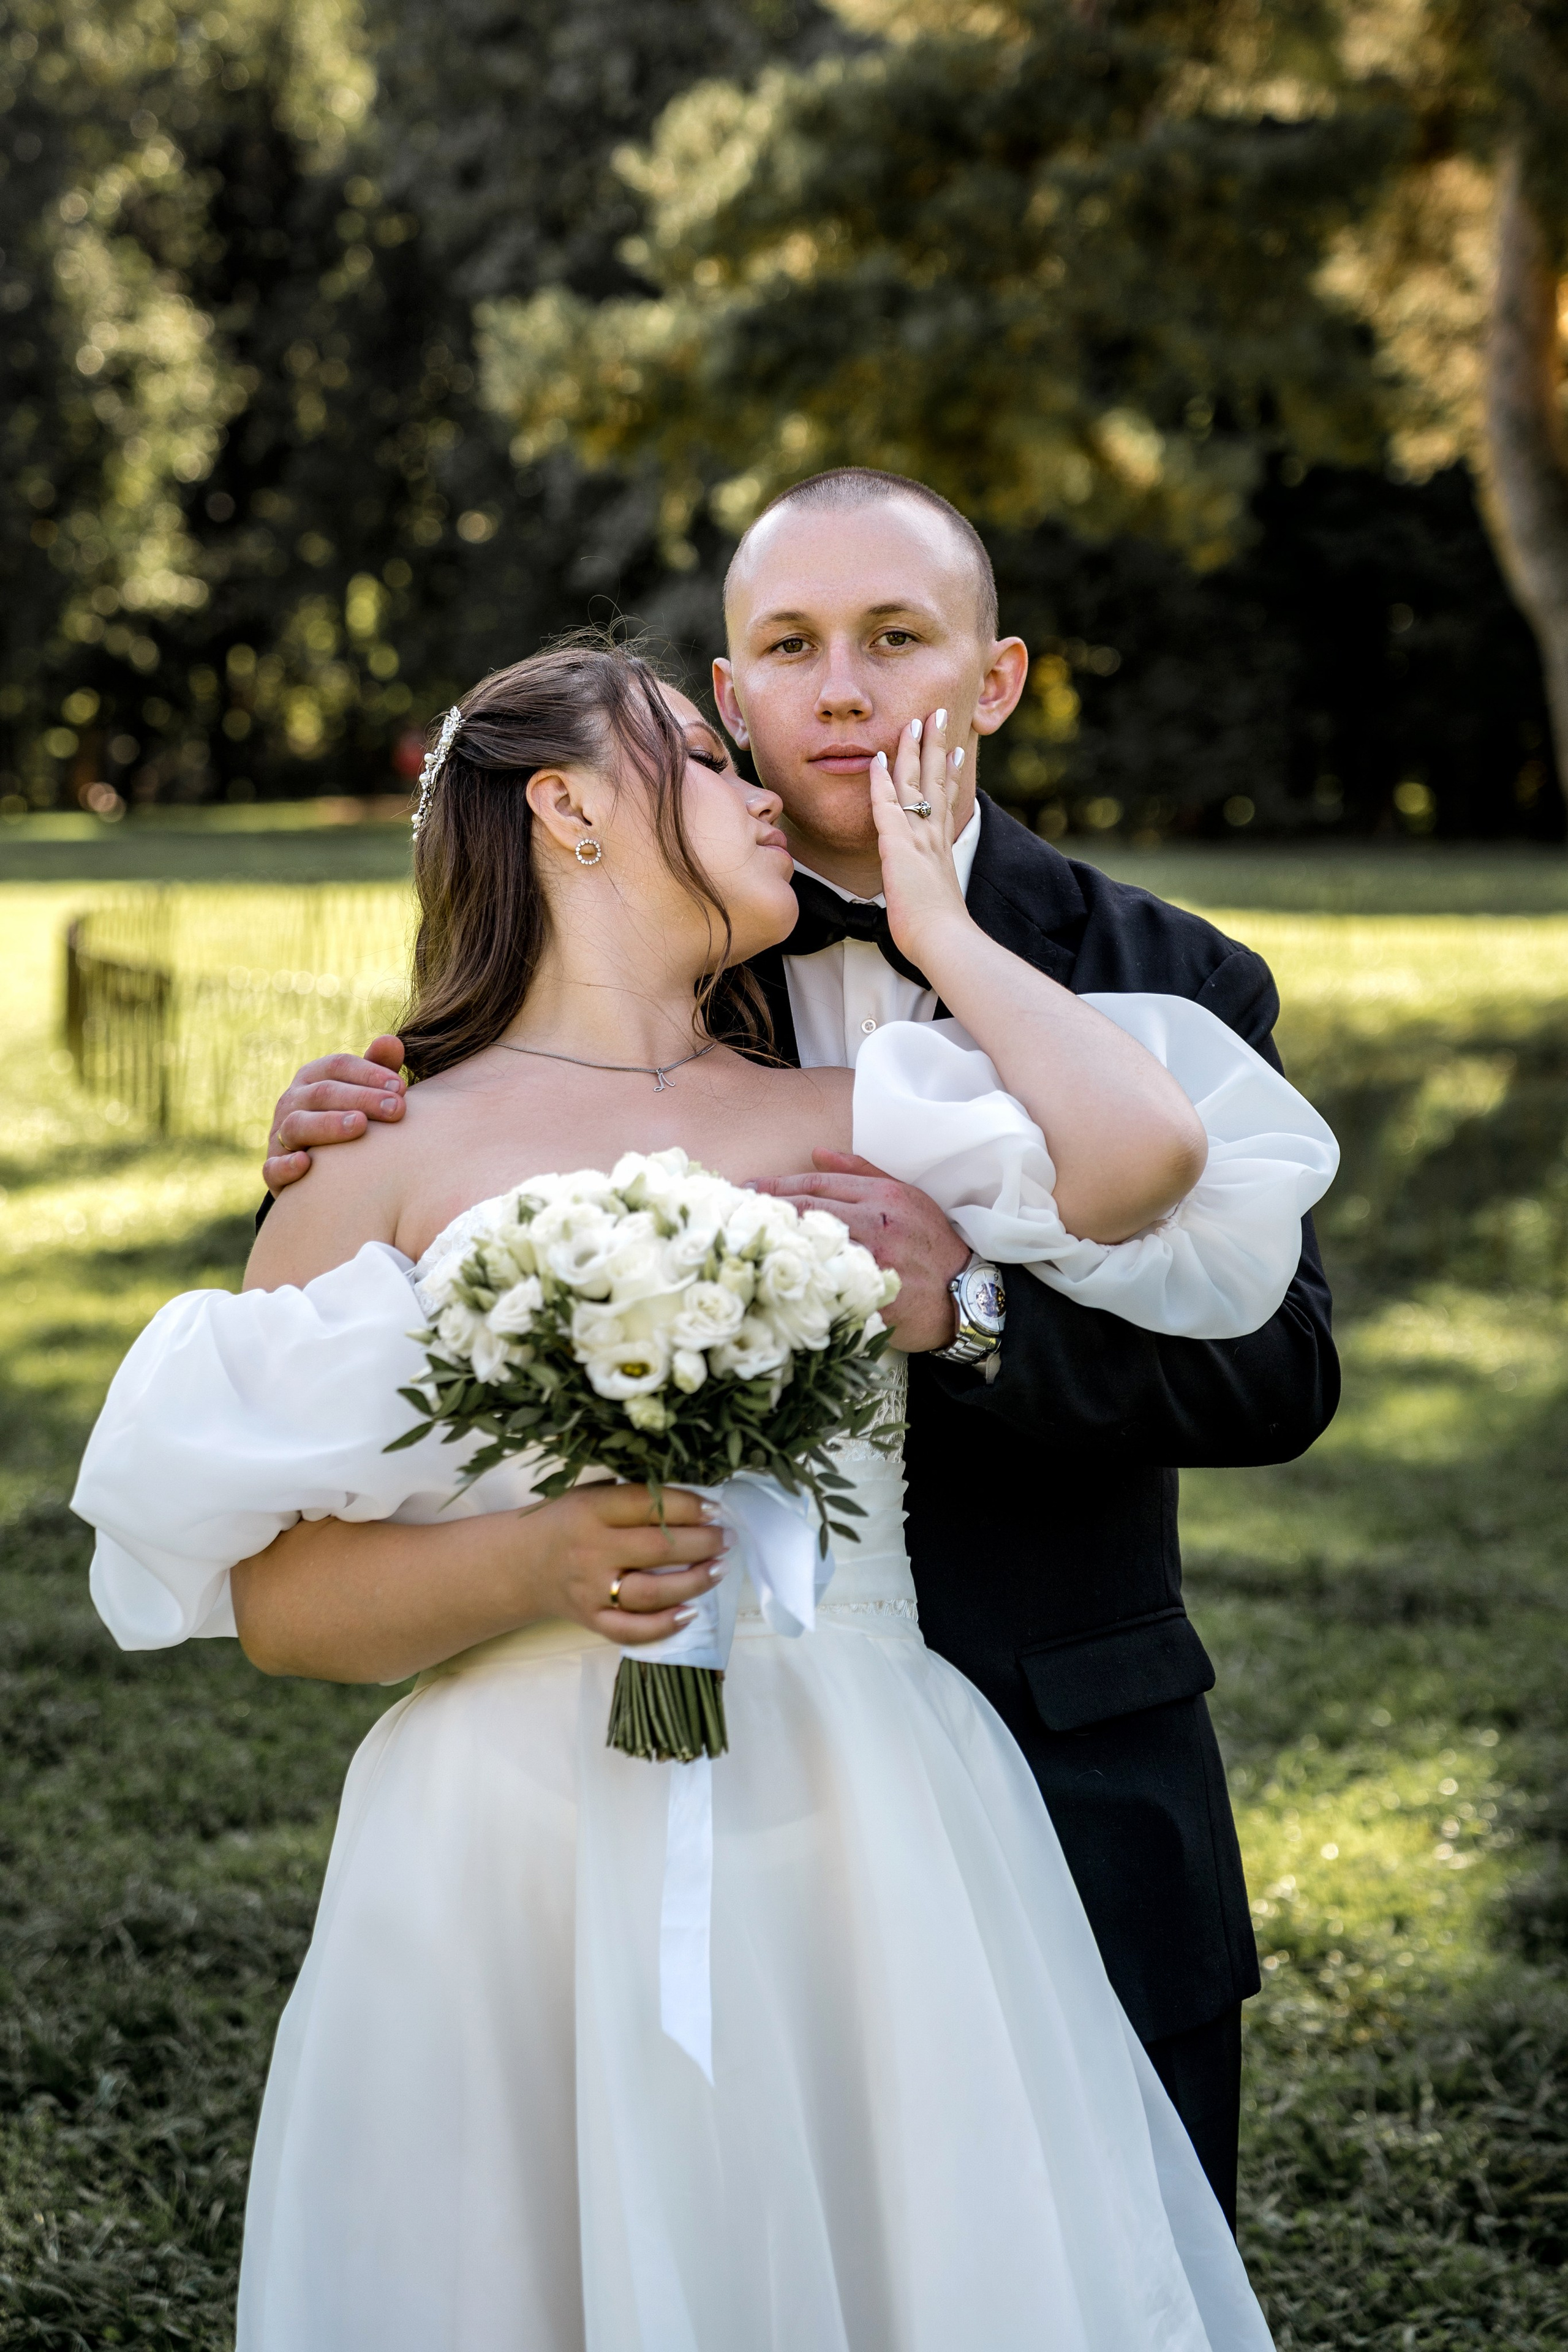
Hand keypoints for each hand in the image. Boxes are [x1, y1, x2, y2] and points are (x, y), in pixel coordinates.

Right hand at [262, 1035, 407, 1192]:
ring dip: (329, 1124)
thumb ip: (378, 1069)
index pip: (338, 1066)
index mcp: (312, 1078)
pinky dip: (286, 1166)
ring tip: (360, 1125)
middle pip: (323, 1093)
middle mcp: (292, 1101)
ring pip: (297, 1125)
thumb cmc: (349, 1119)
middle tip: (397, 1109)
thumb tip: (392, 1041)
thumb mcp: (363, 1092)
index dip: (370, 1073)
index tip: (401, 1088)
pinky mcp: (274, 1169)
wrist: (320, 1169)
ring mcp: (279, 1135)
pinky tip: (305, 1163)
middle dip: (361, 1098)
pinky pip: (273, 1168)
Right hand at [535, 1484, 727, 1646]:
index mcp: (591, 1510)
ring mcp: (590, 1589)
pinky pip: (631, 1630)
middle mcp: (591, 1550)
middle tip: (726, 1539)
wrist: (520, 1563)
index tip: (716, 1510)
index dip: (689, 1507)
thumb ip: (631, 1494)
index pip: (649, 1506)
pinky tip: (690, 1614)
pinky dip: (663, 1626)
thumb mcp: (589, 1494)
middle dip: (702, 1543)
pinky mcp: (590, 1620)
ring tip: (719, 1569)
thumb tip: (691, 1496)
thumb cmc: (566, 1521)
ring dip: (693, 1582)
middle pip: (658, 1549)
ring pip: (651, 1592)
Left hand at [750, 1151, 968, 1351]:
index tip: (749, 1188)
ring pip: (811, 1243)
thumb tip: (817, 1151)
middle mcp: (877, 1221)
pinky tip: (772, 1276)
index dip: (778, 1184)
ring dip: (774, 1239)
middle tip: (734, 1210)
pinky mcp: (871, 1294)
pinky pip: (826, 1282)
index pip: (818, 1183)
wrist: (963, 1293)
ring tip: (744, 1238)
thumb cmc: (931, 1243)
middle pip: (807, 1208)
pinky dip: (797, 1277)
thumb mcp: (905, 1195)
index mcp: (883, 1195)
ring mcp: (874, 1259)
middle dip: (766, 1207)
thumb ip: (861, 1171)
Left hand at [869, 710, 973, 972]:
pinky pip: (888, 805)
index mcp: (942, 849)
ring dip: (915, 749)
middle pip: (936, 780)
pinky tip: (879, 758)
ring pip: (915, 783)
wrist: (944, 941)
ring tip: (917, 720)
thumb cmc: (940, 933)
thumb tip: (940, 903)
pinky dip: (883, 781)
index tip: (956, 749)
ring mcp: (918, 838)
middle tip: (941, 714)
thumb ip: (936, 892)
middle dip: (938, 744)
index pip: (946, 801)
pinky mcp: (900, 846)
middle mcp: (933, 836)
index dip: (949, 773)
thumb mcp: (940, 904)